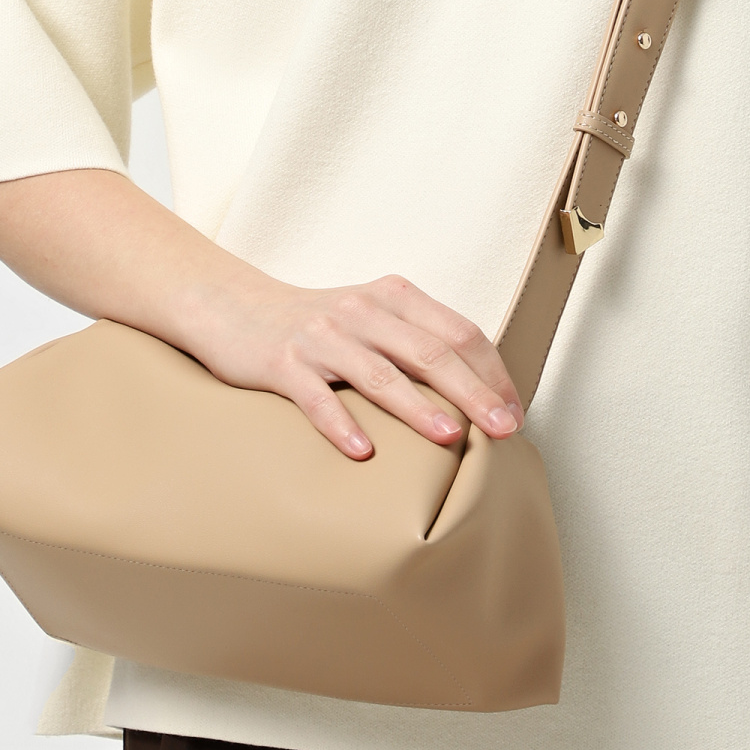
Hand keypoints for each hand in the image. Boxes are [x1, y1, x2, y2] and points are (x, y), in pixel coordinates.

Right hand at [185, 260, 523, 463]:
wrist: (235, 309)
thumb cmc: (319, 325)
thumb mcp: (374, 319)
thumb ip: (418, 343)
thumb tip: (480, 395)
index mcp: (394, 298)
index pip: (459, 332)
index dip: (492, 373)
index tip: (514, 413)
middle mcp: (362, 312)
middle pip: (431, 353)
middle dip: (473, 392)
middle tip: (503, 429)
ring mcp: (322, 337)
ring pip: (379, 373)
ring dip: (418, 406)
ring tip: (450, 436)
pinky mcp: (284, 363)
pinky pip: (316, 397)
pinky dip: (340, 423)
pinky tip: (362, 451)